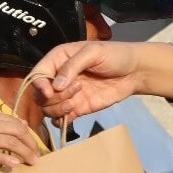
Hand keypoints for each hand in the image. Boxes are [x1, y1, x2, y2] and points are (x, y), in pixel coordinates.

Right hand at [0, 109, 40, 172]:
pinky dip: (8, 160)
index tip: (33, 145)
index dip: (28, 133)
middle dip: (30, 143)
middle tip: (36, 155)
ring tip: (32, 162)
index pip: (15, 121)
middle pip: (16, 130)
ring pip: (11, 142)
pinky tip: (15, 165)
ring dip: (24, 153)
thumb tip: (22, 123)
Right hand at [30, 42, 172, 119]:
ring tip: (77, 101)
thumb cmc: (115, 55)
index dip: (38, 84)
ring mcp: (67, 95)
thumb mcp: (93, 52)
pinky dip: (62, 120)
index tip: (49, 91)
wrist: (135, 72)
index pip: (38, 73)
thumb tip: (56, 86)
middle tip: (76, 90)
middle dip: (53, 97)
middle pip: (40, 94)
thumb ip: (72, 66)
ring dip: (58, 108)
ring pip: (48, 108)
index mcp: (58, 59)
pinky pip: (60, 119)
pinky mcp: (77, 108)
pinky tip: (75, 112)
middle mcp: (58, 78)